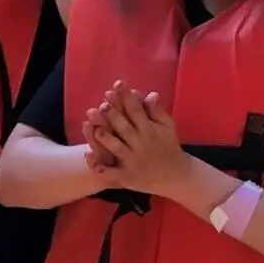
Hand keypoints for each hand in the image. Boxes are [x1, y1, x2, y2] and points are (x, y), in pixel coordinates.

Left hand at [83, 81, 189, 196]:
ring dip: (106, 139)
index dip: (127, 97)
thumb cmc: (168, 146)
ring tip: (95, 129)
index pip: (136, 111)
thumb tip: (150, 93)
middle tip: (103, 104)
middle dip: (114, 116)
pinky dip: (100, 166)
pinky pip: (111, 173)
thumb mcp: (167, 126)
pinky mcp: (127, 178)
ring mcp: (133, 162)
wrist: (176, 176)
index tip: (117, 85)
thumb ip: (156, 110)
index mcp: (149, 131)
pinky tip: (88, 155)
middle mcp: (140, 145)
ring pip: (117, 149)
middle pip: (125, 128)